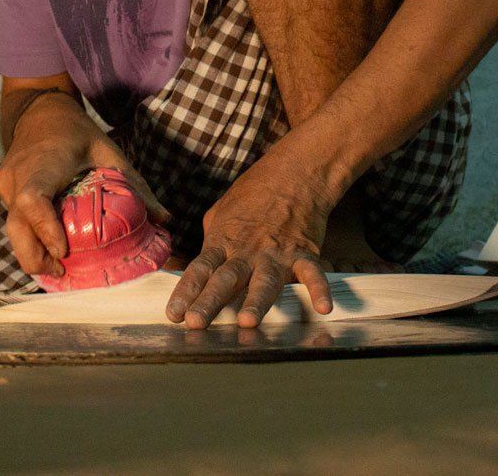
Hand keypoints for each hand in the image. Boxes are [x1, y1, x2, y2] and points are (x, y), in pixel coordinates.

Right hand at [0, 129, 166, 276]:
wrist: (40, 112)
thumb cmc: (76, 132)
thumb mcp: (109, 152)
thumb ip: (135, 185)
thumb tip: (165, 219)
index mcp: (44, 164)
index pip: (32, 201)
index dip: (44, 229)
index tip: (62, 251)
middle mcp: (17, 176)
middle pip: (16, 227)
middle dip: (35, 257)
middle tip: (62, 271)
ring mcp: (6, 185)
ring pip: (11, 229)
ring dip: (32, 252)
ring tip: (58, 266)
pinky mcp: (2, 190)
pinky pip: (13, 220)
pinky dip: (29, 238)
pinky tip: (48, 248)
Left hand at [164, 162, 335, 328]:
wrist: (294, 173)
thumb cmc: (254, 193)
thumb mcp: (221, 212)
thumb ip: (211, 242)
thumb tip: (199, 267)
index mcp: (224, 241)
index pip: (200, 269)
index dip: (186, 291)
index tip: (174, 314)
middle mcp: (247, 251)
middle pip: (226, 279)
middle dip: (210, 302)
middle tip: (196, 323)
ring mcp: (276, 253)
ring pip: (264, 281)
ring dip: (256, 301)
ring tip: (248, 321)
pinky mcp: (304, 253)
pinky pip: (312, 273)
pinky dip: (319, 289)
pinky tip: (323, 307)